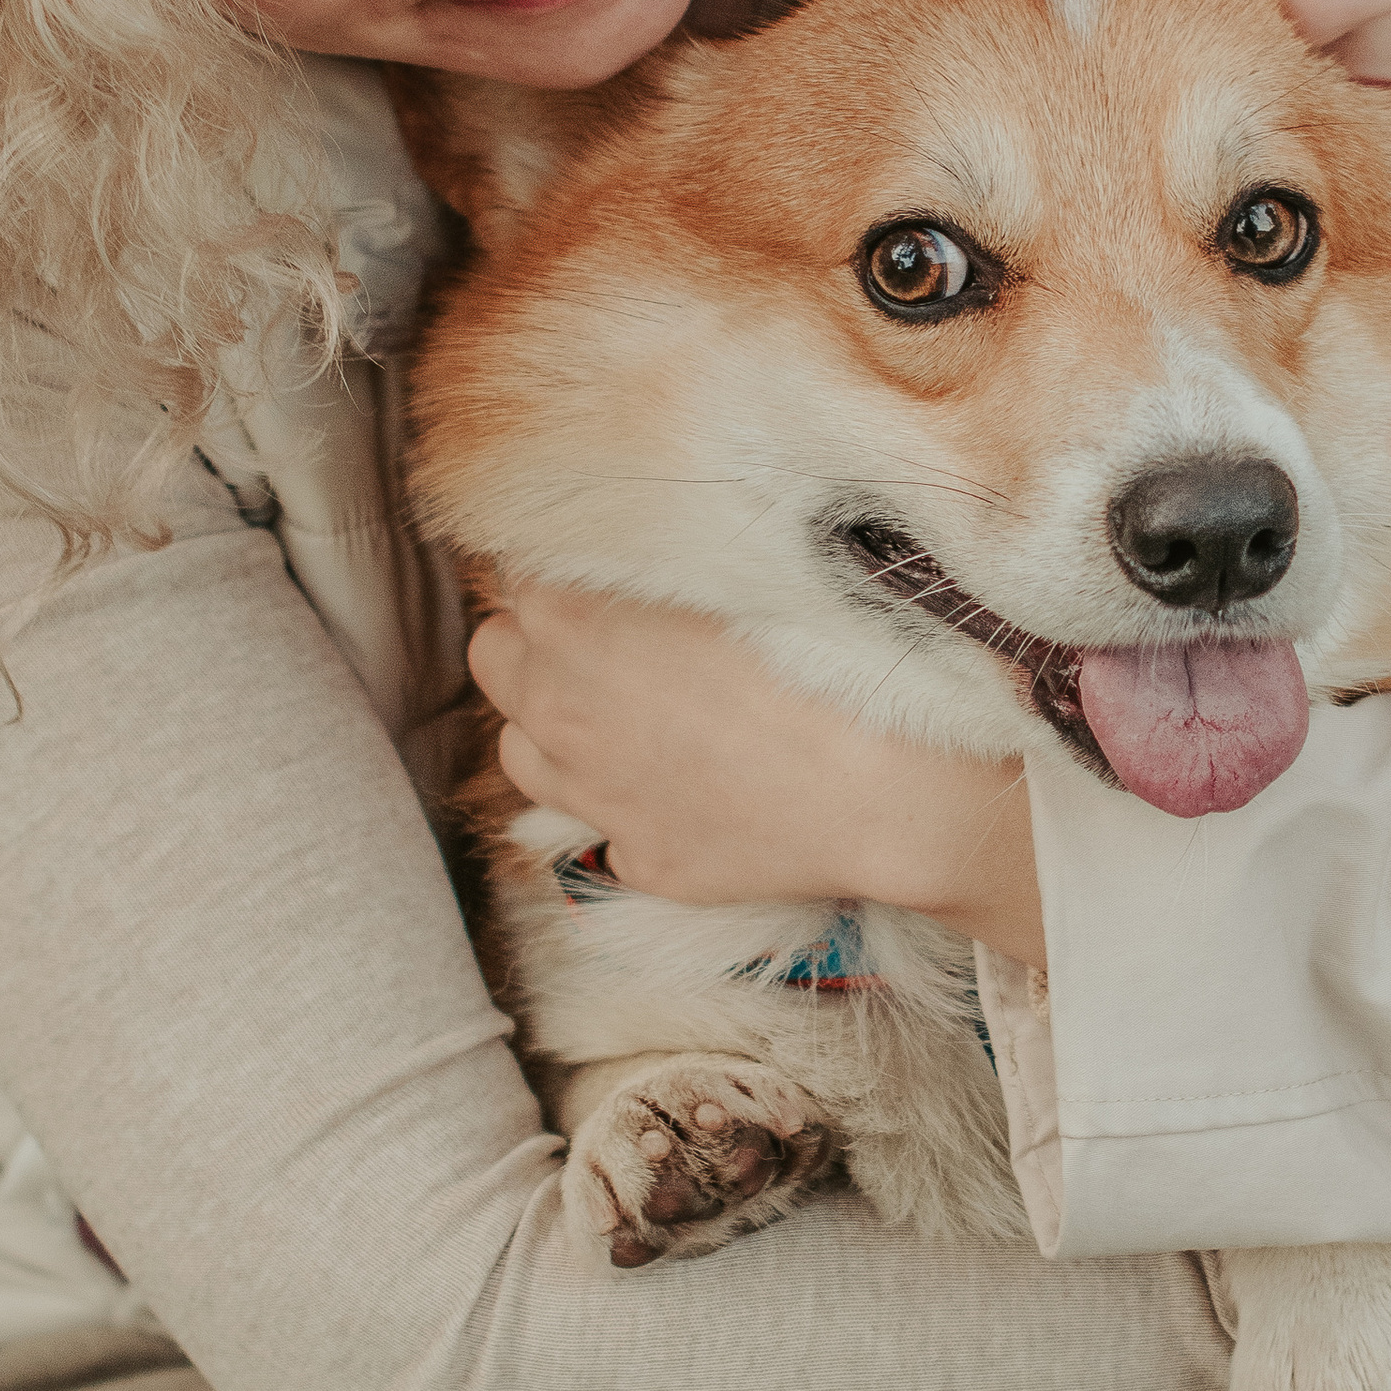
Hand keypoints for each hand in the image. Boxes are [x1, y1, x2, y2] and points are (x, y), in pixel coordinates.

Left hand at [469, 581, 1047, 964]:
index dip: (564, 559)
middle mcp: (557, 706)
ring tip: (635, 711)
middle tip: (612, 630)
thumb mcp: (743, 560)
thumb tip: (639, 534)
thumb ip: (666, 544)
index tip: (607, 562)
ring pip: (521, 748)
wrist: (895, 785)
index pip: (514, 564)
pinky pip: (601, 823)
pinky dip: (626, 801)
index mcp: (569, 615)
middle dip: (538, 637)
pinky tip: (689, 782)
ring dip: (558, 723)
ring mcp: (593, 791)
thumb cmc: (836, 653)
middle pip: (494, 653)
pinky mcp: (641, 856)